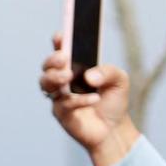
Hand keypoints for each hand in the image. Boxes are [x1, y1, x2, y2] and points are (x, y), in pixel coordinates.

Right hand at [40, 35, 138, 165]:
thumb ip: (108, 71)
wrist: (114, 129)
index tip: (61, 36)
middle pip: (47, 67)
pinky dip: (78, 100)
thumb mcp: (119, 80)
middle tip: (64, 59)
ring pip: (45, 84)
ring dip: (54, 78)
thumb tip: (89, 76)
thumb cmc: (113, 101)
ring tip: (68, 77)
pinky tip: (93, 98)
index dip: (59, 41)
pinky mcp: (61, 113)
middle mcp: (63, 80)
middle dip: (52, 60)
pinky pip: (63, 104)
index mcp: (76, 67)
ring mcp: (59, 97)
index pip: (62, 50)